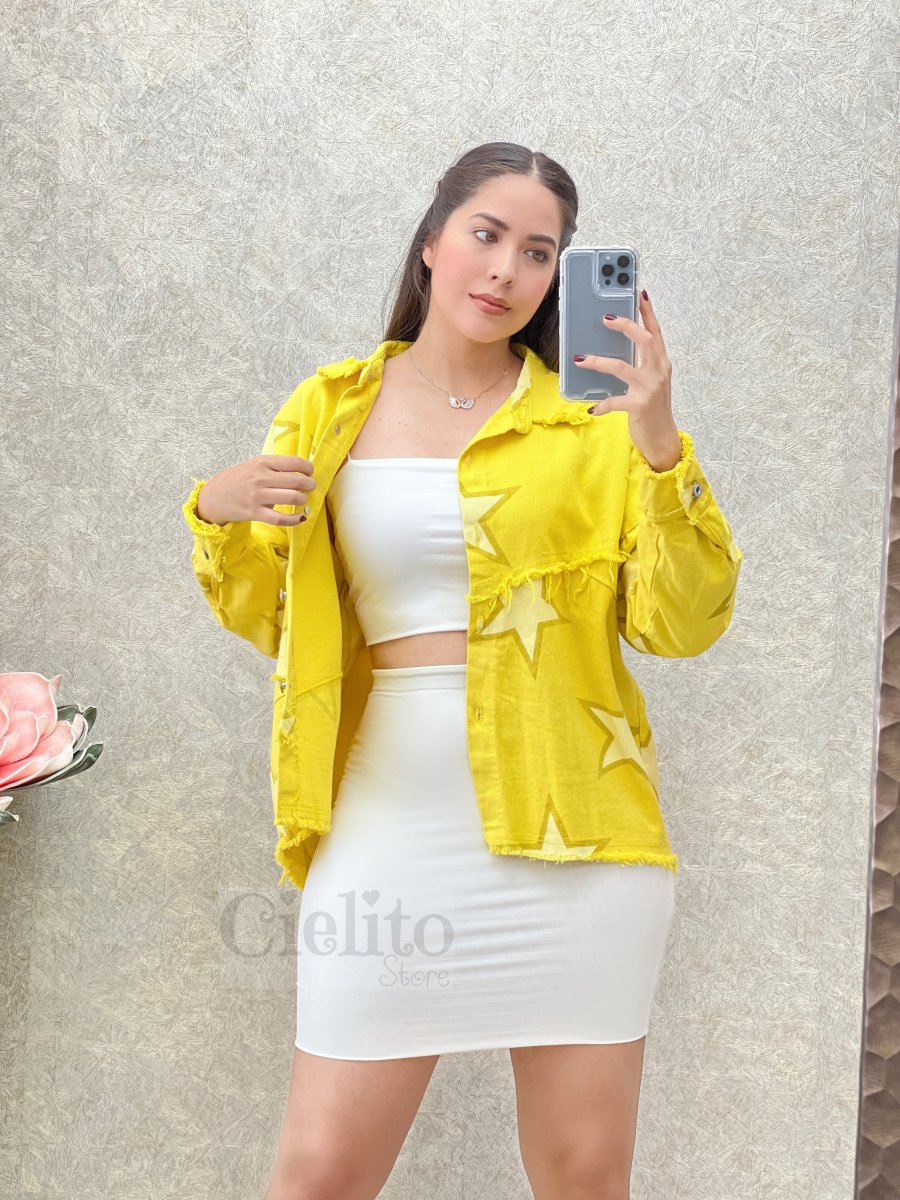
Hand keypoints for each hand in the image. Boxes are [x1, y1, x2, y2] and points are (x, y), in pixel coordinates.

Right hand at [196, 455, 316, 525]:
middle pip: (297, 480)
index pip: (294, 462)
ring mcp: (257, 496)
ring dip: (303, 500)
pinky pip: (280, 518)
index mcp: (263, 463)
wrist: (213, 496)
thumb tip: (301, 471)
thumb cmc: (238, 480)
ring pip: (292, 498)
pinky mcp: (254, 513)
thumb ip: (274, 467)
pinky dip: (294, 519)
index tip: (310, 472)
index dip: (308, 468)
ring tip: (302, 500)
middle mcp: (261, 478)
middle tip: (310, 487)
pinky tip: (300, 518)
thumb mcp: (254, 466)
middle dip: (309, 484)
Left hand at [574, 290, 682, 471]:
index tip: (639, 292)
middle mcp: (659, 372)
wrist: (662, 438)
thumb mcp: (651, 383)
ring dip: (599, 362)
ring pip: (622, 367)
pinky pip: (614, 401)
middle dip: (626, 326)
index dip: (648, 312)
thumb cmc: (653, 408)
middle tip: (606, 318)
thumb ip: (640, 365)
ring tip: (581, 358)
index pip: (656, 332)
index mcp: (661, 364)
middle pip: (644, 340)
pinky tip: (591, 408)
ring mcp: (650, 389)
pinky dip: (601, 404)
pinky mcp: (639, 406)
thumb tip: (617, 349)